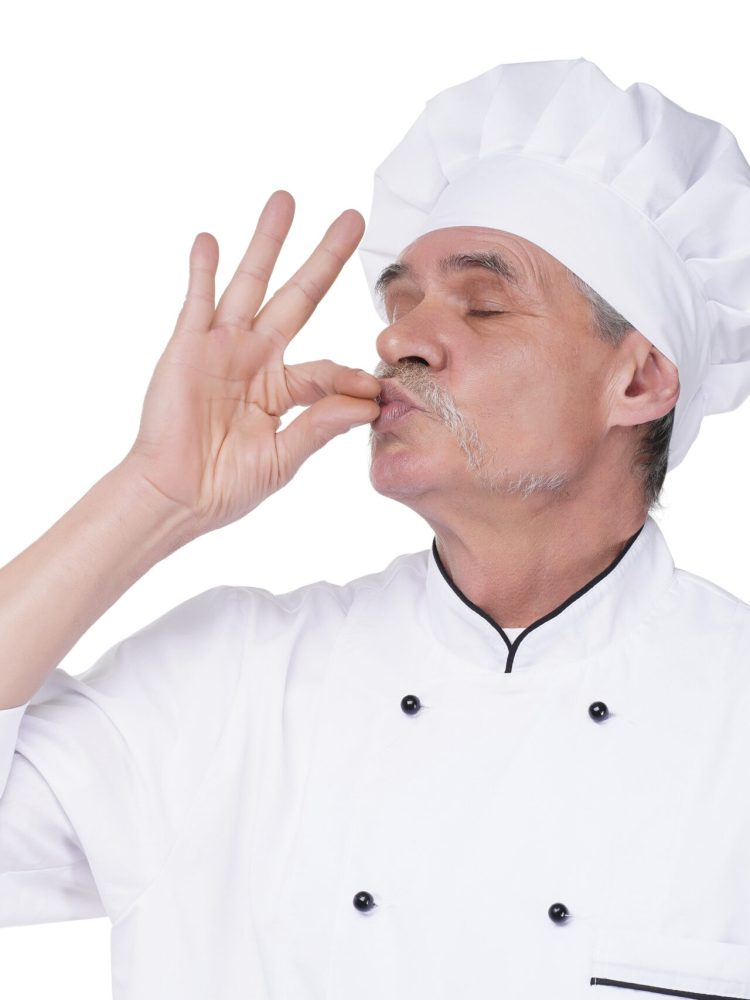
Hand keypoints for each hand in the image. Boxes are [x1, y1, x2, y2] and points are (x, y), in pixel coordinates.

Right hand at [123, 190, 380, 533]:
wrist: (177, 496)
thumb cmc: (227, 484)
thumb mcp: (284, 457)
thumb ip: (321, 425)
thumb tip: (367, 402)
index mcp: (282, 388)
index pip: (327, 368)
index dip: (350, 377)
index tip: (373, 391)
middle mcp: (256, 358)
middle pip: (298, 297)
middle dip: (325, 259)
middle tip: (352, 219)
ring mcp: (222, 347)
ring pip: (251, 284)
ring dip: (267, 242)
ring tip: (286, 200)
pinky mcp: (187, 347)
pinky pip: (197, 300)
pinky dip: (202, 269)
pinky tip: (210, 239)